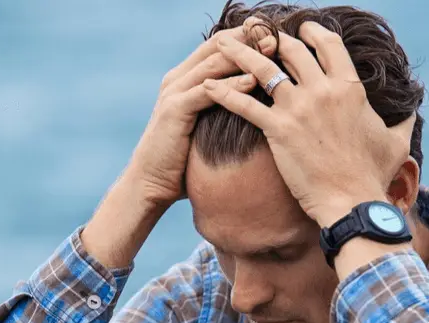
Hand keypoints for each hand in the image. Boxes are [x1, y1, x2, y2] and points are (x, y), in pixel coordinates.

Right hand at [123, 22, 276, 213]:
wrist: (151, 183)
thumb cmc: (183, 160)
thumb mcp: (206, 127)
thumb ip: (223, 109)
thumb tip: (257, 106)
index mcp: (185, 78)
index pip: (219, 45)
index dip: (246, 37)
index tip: (276, 34)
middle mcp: (178, 78)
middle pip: (217, 46)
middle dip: (247, 38)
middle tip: (277, 34)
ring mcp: (174, 92)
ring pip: (213, 63)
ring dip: (244, 56)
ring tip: (271, 50)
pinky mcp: (174, 110)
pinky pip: (207, 92)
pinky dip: (231, 84)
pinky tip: (253, 80)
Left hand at [202, 22, 414, 226]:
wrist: (352, 202)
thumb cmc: (373, 175)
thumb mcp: (396, 142)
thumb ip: (403, 121)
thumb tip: (413, 110)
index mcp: (350, 87)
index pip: (327, 44)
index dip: (311, 32)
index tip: (299, 29)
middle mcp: (323, 90)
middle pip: (291, 50)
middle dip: (271, 38)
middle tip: (256, 34)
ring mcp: (298, 108)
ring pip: (262, 68)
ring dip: (239, 52)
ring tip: (221, 44)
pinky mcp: (277, 130)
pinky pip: (244, 104)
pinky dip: (223, 93)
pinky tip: (206, 87)